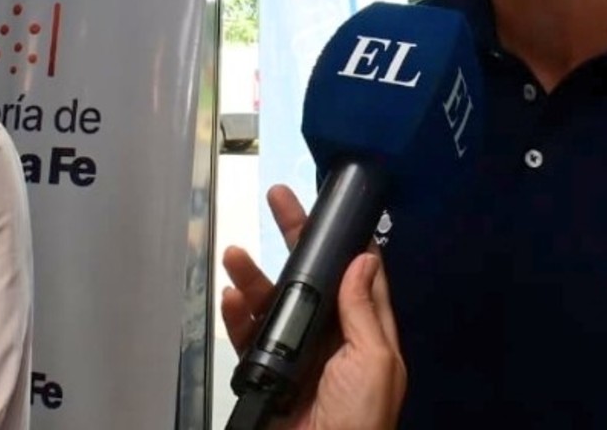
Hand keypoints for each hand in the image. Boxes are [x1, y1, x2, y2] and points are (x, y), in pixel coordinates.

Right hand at [221, 185, 405, 429]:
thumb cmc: (361, 419)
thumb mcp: (374, 361)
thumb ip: (364, 311)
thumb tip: (364, 259)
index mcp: (367, 334)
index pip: (359, 276)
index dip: (345, 240)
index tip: (331, 207)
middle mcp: (333, 339)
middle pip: (313, 279)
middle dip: (295, 239)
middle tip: (278, 199)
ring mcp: (298, 355)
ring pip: (274, 303)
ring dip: (255, 277)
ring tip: (236, 255)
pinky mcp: (268, 374)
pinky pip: (250, 338)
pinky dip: (238, 316)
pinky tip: (232, 298)